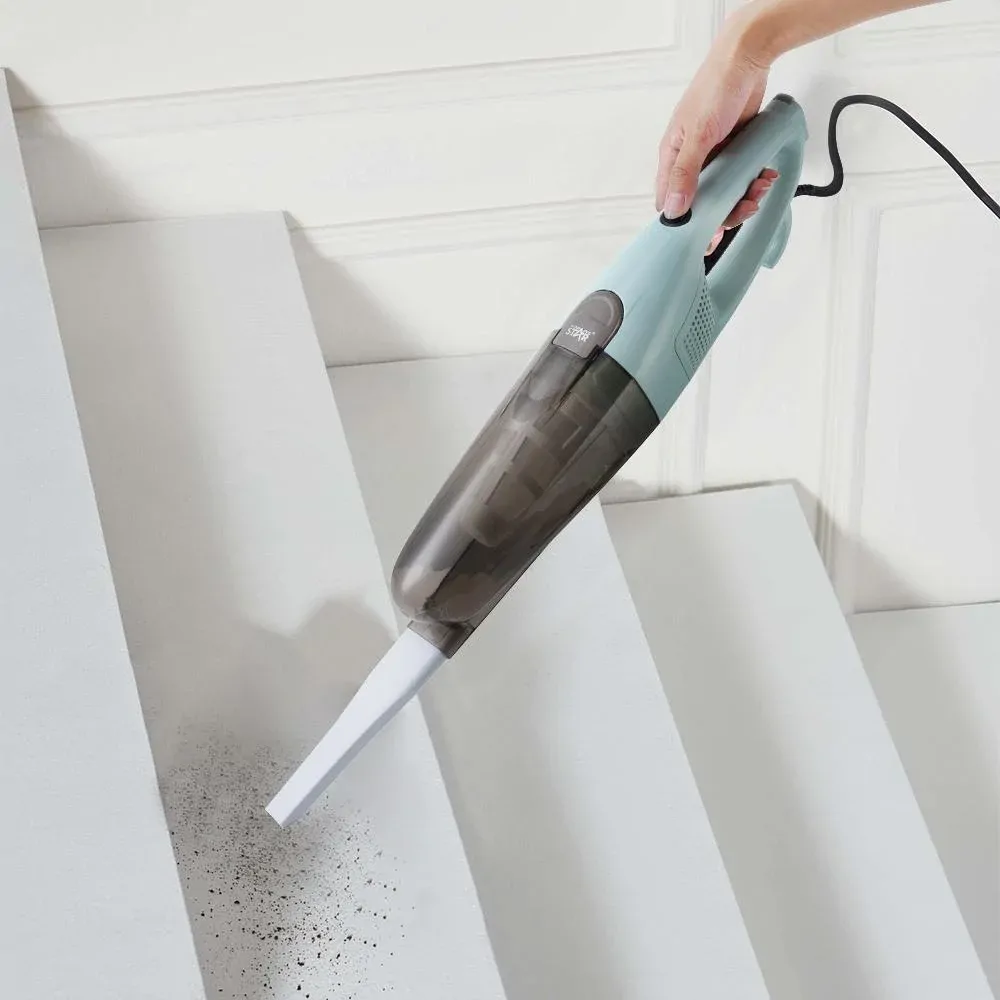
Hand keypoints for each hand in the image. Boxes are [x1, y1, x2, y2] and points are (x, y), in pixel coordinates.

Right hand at [655, 24, 774, 252]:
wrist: (747, 59)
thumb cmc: (715, 88)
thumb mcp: (698, 135)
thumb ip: (685, 173)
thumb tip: (672, 209)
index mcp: (671, 158)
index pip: (669, 203)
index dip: (685, 223)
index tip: (705, 235)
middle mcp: (690, 162)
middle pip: (701, 204)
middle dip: (724, 212)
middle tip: (744, 209)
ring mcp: (713, 158)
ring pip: (724, 194)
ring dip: (744, 198)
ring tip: (760, 188)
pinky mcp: (733, 153)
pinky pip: (740, 178)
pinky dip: (753, 182)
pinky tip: (765, 176)